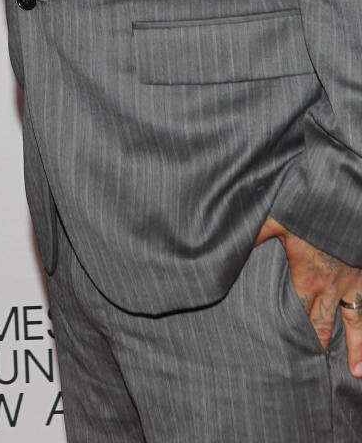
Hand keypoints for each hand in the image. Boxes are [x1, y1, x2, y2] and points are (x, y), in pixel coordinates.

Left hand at [255, 215, 361, 374]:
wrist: (348, 207)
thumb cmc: (312, 212)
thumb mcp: (279, 218)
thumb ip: (256, 232)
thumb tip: (228, 241)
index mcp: (305, 278)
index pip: (296, 312)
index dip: (289, 331)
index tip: (283, 349)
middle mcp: (330, 288)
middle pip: (322, 323)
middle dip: (317, 344)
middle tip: (312, 366)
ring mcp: (353, 285)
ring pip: (354, 323)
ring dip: (356, 348)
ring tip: (355, 372)